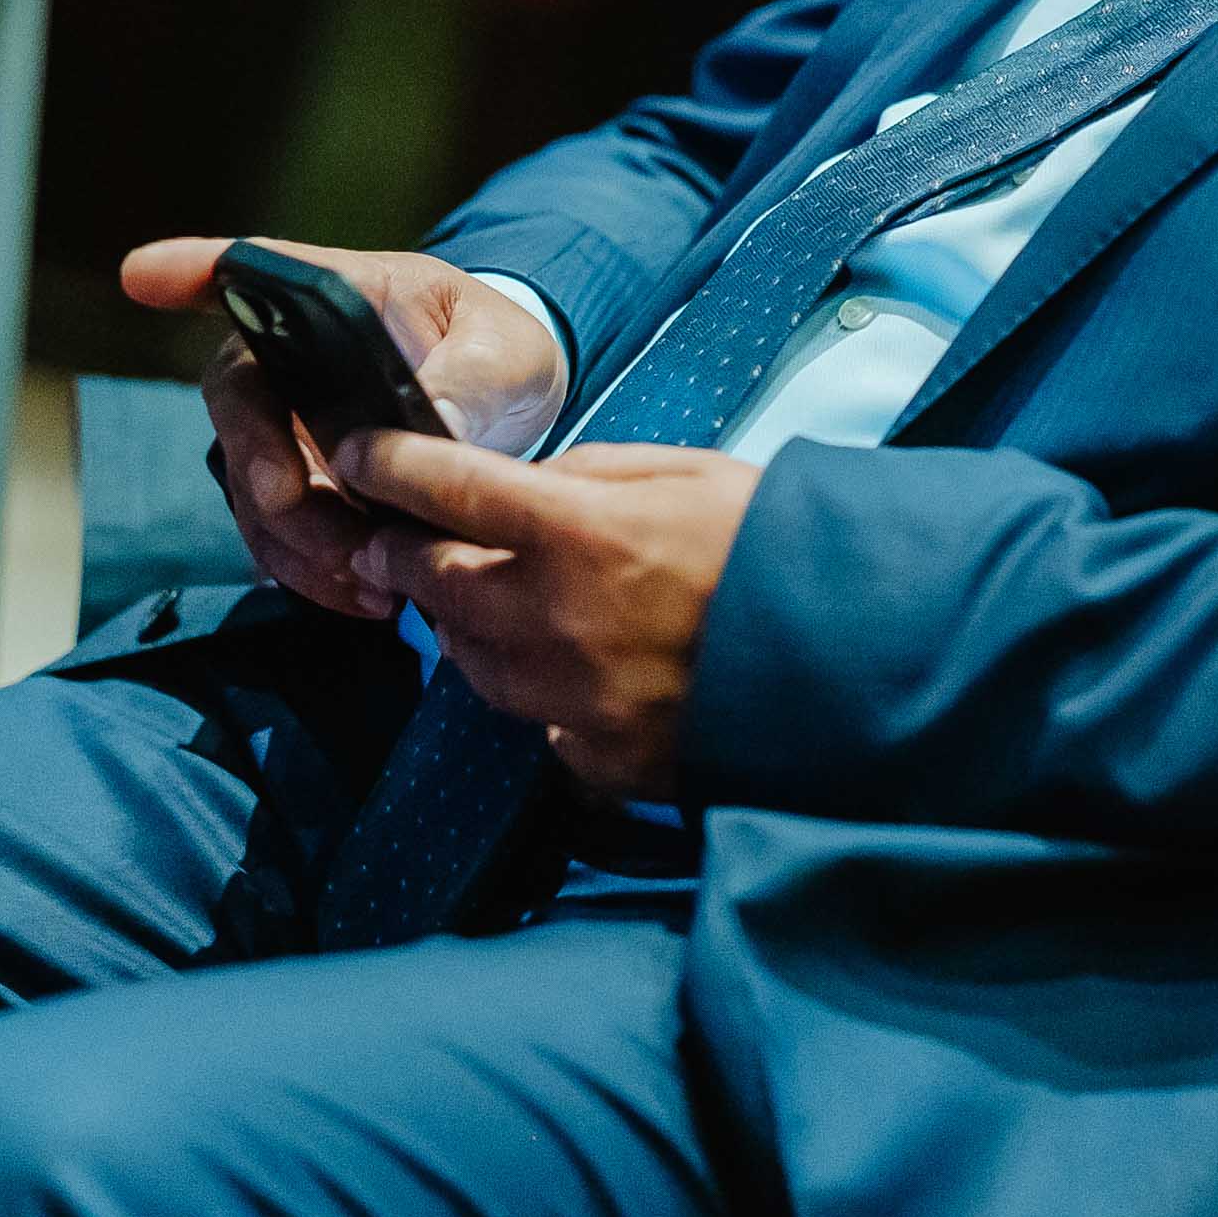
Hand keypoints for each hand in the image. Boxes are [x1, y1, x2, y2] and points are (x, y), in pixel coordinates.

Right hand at [118, 238, 570, 624]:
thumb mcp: (507, 353)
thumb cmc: (500, 356)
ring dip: (299, 545)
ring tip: (370, 583)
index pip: (248, 271)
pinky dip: (315, 575)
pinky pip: (279, 541)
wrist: (509, 419)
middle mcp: (286, 359)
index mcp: (333, 297)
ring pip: (252, 489)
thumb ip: (472, 379)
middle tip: (323, 527)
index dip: (188, 269)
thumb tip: (432, 423)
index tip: (142, 273)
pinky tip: (368, 598)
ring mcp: (282, 429)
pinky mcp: (295, 492)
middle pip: (240, 408)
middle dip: (268, 475)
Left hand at [332, 430, 759, 798]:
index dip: (390, 468)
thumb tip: (533, 487)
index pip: (447, 490)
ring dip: (460, 626)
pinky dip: (534, 693)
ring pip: (468, 662)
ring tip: (476, 603)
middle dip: (403, 554)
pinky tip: (563, 670)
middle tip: (395, 540)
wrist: (856, 656)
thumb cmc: (776, 544)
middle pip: (434, 584)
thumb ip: (595, 474)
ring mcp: (569, 700)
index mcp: (577, 533)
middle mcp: (553, 619)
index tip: (361, 458)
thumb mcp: (690, 472)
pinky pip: (534, 724)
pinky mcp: (597, 758)